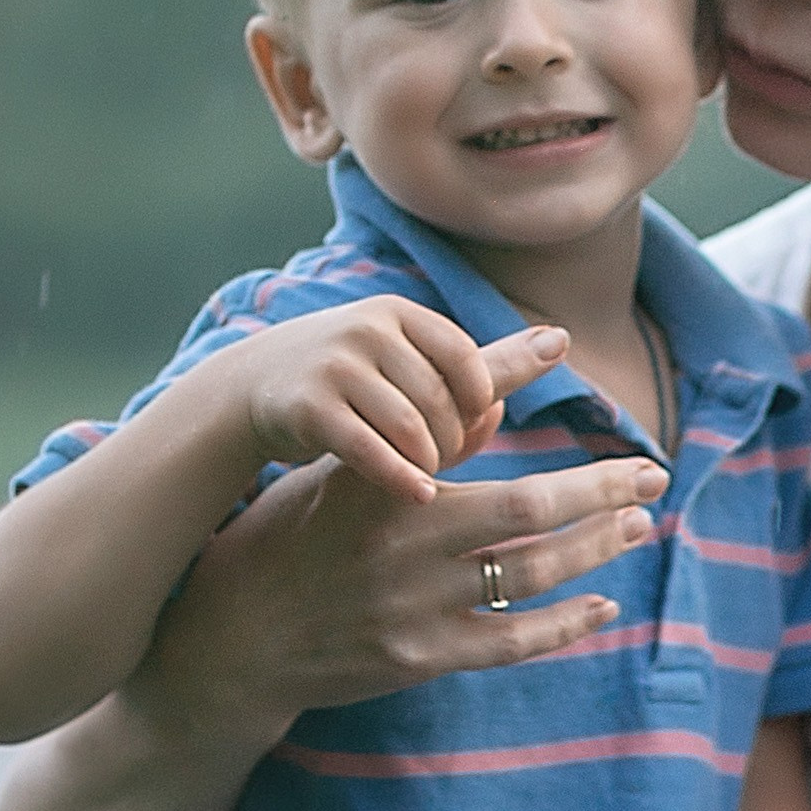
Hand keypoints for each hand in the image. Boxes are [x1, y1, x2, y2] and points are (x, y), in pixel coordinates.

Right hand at [138, 431, 669, 747]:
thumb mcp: (337, 477)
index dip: (523, 387)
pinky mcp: (418, 659)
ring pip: (530, 573)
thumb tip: (496, 397)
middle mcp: (400, 540)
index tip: (573, 362)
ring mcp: (412, 606)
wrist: (229, 641)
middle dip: (601, 490)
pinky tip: (603, 604)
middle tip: (652, 474)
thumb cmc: (287, 539)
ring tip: (637, 524)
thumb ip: (416, 444)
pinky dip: (563, 624)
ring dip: (594, 549)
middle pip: (528, 508)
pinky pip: (511, 641)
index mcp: (379, 480)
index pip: (471, 421)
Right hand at [231, 300, 550, 504]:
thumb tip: (558, 343)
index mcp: (399, 315)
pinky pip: (369, 448)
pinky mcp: (309, 408)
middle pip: (439, 397)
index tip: (479, 426)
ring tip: (433, 479)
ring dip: (430, 460)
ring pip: (410, 425)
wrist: (252, 389)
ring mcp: (335, 367)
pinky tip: (418, 495)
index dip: (480, 399)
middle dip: (453, 438)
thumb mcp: (407, 362)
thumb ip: (478, 364)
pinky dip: (400, 475)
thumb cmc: (350, 380)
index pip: (464, 357)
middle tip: (448, 462)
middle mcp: (367, 331)